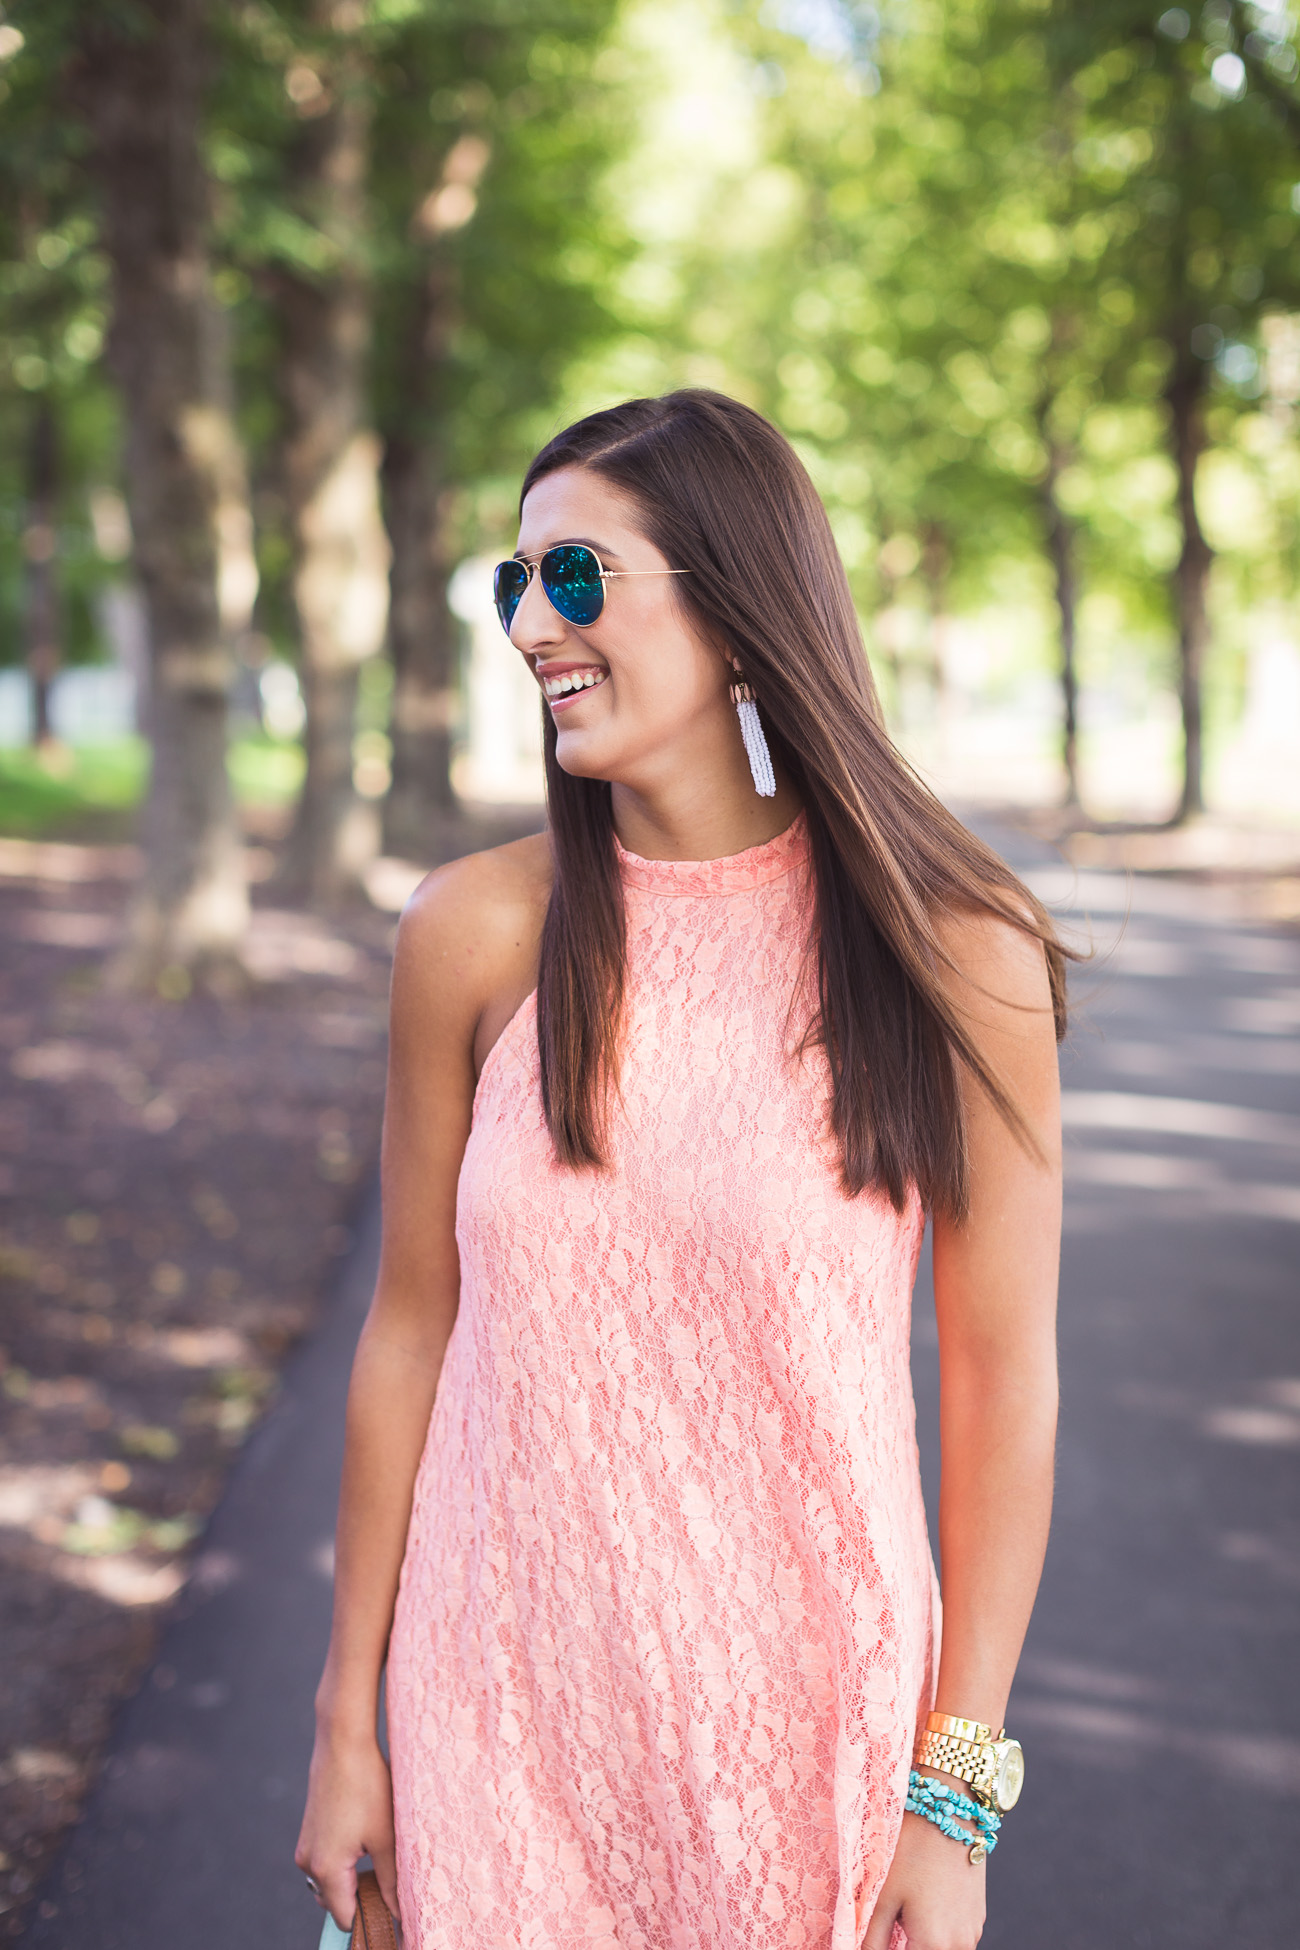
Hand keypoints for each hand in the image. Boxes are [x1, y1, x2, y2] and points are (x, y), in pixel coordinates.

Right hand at [294, 1724, 398, 1930]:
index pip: (345, 1918)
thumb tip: (399, 1911)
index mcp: (327, 1870)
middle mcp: (308, 1863)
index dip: (369, 1917)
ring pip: (329, 1882)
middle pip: (335, 1902)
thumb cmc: (367, 1786)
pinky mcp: (308, 1831)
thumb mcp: (386, 1837)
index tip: (391, 1909)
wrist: (342, 1743)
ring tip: (378, 1855)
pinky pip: (323, 1861)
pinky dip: (342, 1862)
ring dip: (350, 1879)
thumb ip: (391, 1881)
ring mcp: (305, 1846)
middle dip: (359, 1898)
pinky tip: (364, 1839)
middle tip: (388, 1879)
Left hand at [860, 1810, 985, 1949]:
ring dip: (923, 1945)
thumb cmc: (912, 1853)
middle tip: (890, 1928)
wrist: (949, 1815)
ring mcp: (973, 1933)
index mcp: (934, 1946)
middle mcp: (959, 1946)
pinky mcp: (978, 1918)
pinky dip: (939, 1936)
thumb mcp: (883, 1898)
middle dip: (907, 1946)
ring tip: (904, 1920)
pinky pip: (956, 1941)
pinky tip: (923, 1910)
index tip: (876, 1941)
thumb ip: (872, 1940)